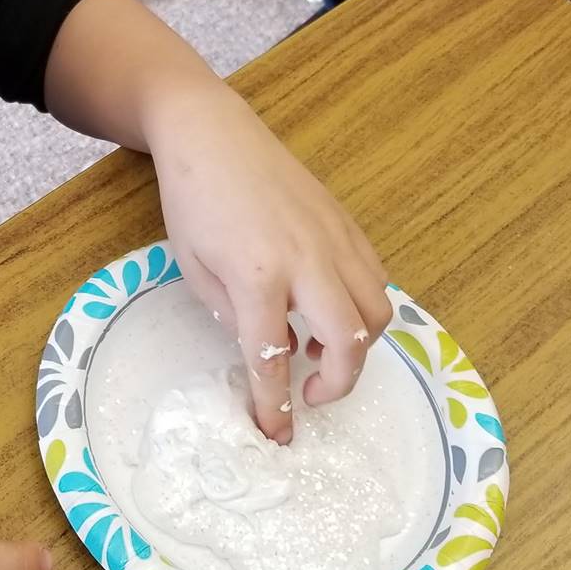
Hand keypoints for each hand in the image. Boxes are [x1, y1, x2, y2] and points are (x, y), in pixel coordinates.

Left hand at [147, 85, 391, 442]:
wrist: (211, 135)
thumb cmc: (192, 201)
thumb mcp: (194, 270)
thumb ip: (233, 318)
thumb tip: (272, 351)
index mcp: (257, 275)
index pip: (274, 358)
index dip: (277, 406)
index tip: (278, 434)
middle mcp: (307, 260)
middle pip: (352, 341)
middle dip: (339, 383)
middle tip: (311, 393)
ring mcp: (334, 239)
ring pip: (378, 312)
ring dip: (358, 345)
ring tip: (318, 347)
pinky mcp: (348, 223)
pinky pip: (376, 278)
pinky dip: (363, 307)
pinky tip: (327, 308)